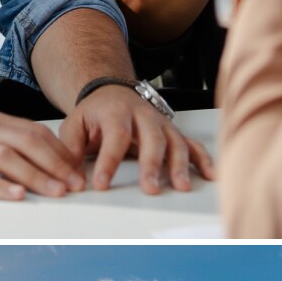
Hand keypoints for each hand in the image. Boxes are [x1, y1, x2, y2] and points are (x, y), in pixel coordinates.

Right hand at [0, 108, 85, 199]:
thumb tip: (32, 157)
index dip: (60, 151)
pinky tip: (16, 195)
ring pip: (6, 157)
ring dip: (36, 175)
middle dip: (57, 165)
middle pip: (26, 143)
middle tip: (77, 185)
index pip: (33, 132)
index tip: (78, 170)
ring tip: (57, 192)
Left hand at [59, 87, 214, 194]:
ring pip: (175, 143)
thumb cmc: (95, 113)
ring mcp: (162, 124)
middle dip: (152, 165)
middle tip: (149, 188)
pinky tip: (211, 175)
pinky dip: (204, 159)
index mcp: (116, 112)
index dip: (109, 162)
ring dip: (180, 166)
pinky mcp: (173, 132)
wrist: (112, 91)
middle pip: (152, 139)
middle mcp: (144, 116)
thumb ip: (71, 148)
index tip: (101, 184)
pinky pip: (192, 144)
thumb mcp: (74, 125)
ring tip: (181, 186)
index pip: (115, 137)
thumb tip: (69, 175)